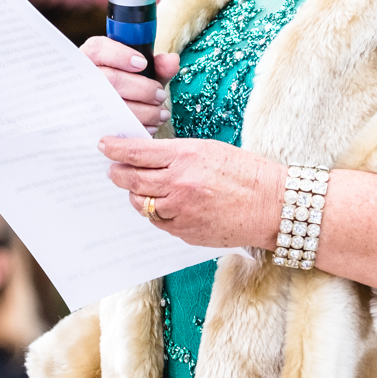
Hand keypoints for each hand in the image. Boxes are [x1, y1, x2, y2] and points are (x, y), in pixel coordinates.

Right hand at [81, 40, 178, 130]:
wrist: (108, 120)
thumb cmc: (128, 92)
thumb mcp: (143, 77)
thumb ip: (158, 67)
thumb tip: (172, 60)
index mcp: (93, 58)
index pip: (98, 48)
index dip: (120, 54)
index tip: (142, 64)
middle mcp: (82, 77)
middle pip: (109, 78)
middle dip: (142, 88)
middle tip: (160, 96)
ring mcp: (81, 101)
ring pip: (110, 104)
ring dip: (143, 111)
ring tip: (160, 114)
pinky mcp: (86, 125)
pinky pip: (111, 127)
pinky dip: (134, 127)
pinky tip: (148, 127)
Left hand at [99, 136, 284, 250]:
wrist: (272, 205)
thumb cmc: (247, 173)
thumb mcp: (211, 150)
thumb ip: (178, 154)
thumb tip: (149, 157)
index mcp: (186, 157)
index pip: (138, 152)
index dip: (116, 149)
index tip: (105, 145)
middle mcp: (179, 184)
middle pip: (132, 179)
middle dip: (117, 173)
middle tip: (111, 169)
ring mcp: (181, 211)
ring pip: (142, 203)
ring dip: (136, 194)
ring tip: (137, 188)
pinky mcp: (185, 232)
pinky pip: (158, 222)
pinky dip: (154, 212)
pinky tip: (160, 205)